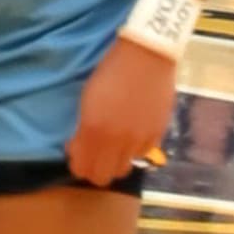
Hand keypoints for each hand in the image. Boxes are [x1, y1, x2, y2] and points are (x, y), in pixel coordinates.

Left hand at [66, 38, 176, 188]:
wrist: (146, 56)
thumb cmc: (110, 71)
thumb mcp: (87, 98)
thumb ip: (84, 127)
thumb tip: (80, 145)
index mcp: (93, 129)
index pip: (81, 168)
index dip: (77, 164)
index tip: (77, 151)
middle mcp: (116, 141)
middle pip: (102, 177)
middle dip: (93, 170)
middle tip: (92, 154)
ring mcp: (138, 140)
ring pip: (123, 170)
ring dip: (115, 161)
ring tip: (113, 145)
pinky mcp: (157, 135)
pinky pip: (142, 155)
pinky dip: (134, 150)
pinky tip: (131, 135)